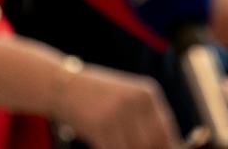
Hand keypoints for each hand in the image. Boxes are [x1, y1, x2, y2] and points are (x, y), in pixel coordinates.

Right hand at [56, 64, 180, 148]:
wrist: (62, 85)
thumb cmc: (95, 97)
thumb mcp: (125, 99)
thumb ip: (143, 119)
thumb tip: (162, 145)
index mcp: (148, 92)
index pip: (165, 130)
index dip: (165, 148)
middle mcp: (137, 100)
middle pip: (153, 143)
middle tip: (130, 148)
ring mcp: (119, 112)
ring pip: (135, 148)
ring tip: (116, 145)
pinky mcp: (101, 124)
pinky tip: (103, 146)